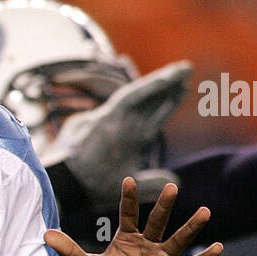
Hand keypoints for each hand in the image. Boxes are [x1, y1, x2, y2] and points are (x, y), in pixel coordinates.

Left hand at [44, 177, 221, 255]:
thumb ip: (70, 251)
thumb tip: (45, 234)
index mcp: (124, 242)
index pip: (127, 215)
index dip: (128, 199)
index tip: (129, 180)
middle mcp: (145, 247)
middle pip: (156, 222)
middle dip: (163, 205)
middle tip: (171, 186)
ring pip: (177, 239)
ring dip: (190, 227)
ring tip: (204, 212)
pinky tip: (218, 247)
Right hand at [51, 60, 191, 207]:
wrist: (69, 186)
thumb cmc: (92, 187)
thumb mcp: (130, 184)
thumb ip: (152, 182)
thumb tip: (176, 181)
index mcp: (128, 138)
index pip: (152, 114)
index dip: (168, 102)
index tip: (184, 88)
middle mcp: (123, 124)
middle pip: (150, 100)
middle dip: (169, 86)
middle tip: (186, 70)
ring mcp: (115, 118)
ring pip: (143, 93)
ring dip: (164, 81)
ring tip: (184, 68)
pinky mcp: (107, 116)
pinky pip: (132, 96)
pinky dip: (150, 86)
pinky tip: (168, 77)